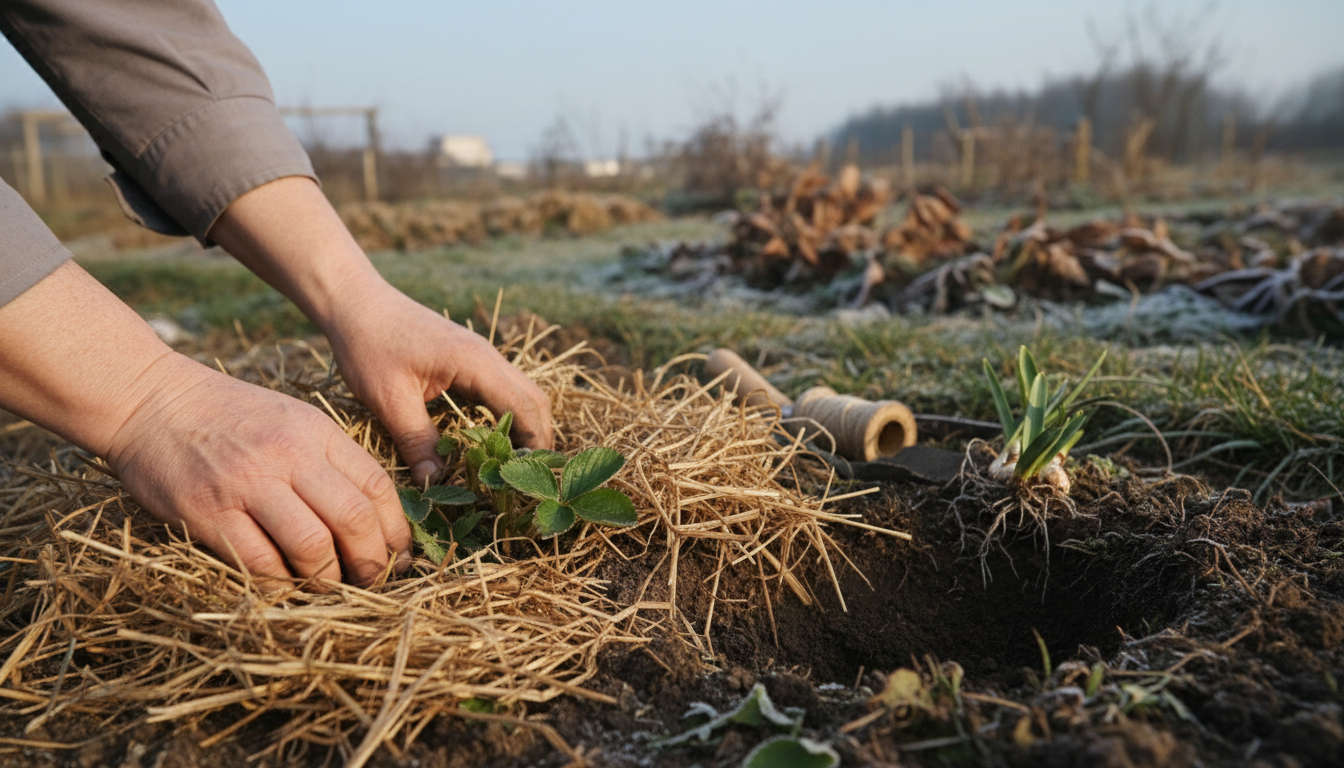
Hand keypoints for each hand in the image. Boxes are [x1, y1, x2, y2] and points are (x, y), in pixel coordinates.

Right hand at [104, 355, 410, 585]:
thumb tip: (374, 518)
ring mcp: (246, 485)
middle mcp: (288, 456)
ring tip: (329, 586)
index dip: (396, 530)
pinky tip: (286, 585)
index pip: (377, 486)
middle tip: (372, 580)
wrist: (150, 399)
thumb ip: (331, 460)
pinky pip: (258, 564)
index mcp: (316, 432)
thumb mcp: (293, 419)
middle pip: (354, 520)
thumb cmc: (229, 415)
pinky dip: (279, 584)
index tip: (399, 555)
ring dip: (328, 579)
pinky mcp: (207, 513)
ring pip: (311, 547)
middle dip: (372, 562)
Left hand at [206, 177, 553, 489]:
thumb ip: (417, 441)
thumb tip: (435, 483)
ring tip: (513, 466)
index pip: (524, 409)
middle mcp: (488, 357)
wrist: (355, 302)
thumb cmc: (368, 344)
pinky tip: (491, 442)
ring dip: (525, 427)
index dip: (532, 446)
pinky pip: (501, 391)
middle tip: (528, 478)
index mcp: (476, 363)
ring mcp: (481, 356)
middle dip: (538, 439)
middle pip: (535, 400)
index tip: (528, 480)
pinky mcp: (468, 360)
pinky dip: (507, 416)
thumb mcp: (389, 399)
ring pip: (522, 394)